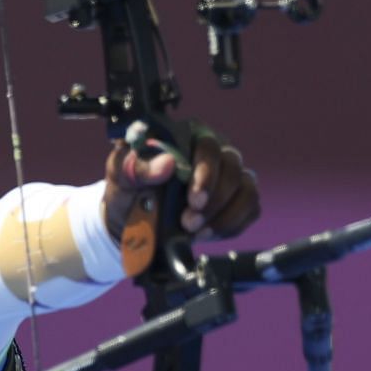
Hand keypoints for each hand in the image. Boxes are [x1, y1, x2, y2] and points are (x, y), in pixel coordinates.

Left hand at [103, 122, 260, 242]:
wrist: (131, 222)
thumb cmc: (127, 190)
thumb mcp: (120, 175)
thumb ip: (136, 166)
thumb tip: (167, 163)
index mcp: (187, 136)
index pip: (209, 146)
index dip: (206, 173)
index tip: (193, 200)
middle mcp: (214, 152)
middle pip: (233, 168)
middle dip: (214, 200)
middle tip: (189, 222)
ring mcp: (229, 176)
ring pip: (247, 190)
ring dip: (225, 216)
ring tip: (197, 232)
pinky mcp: (237, 200)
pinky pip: (251, 210)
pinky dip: (232, 225)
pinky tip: (207, 233)